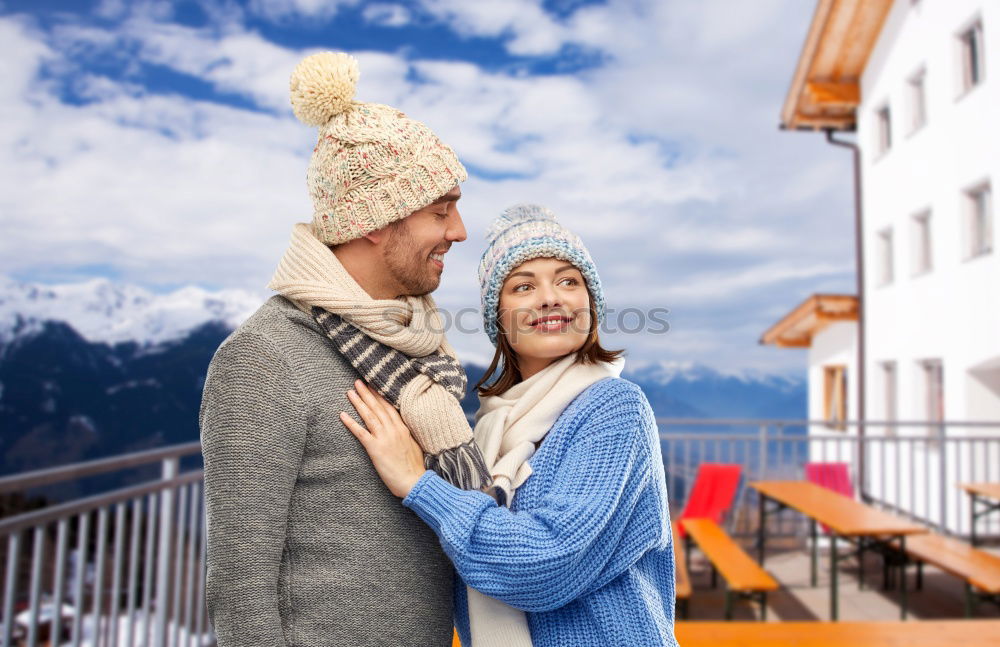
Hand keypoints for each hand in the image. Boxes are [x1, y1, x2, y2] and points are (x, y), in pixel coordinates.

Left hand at [340, 380, 426, 497]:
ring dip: (359, 403)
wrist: (414, 481)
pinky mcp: (376, 448)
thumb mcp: (413, 445)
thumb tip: (400, 429)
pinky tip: (342, 415)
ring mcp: (385, 438)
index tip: (372, 386)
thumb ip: (405, 435)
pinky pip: (361, 433)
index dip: (379, 396)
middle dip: (367, 393)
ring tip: (350, 392)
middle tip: (358, 382)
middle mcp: (394, 429)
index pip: (389, 407)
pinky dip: (351, 423)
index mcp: (403, 428)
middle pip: (378, 407)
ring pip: (369, 416)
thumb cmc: (414, 468)